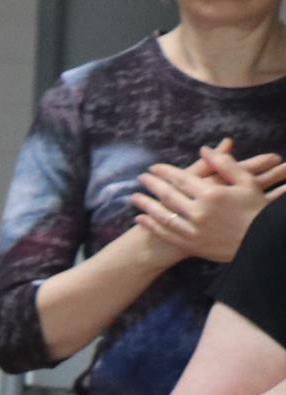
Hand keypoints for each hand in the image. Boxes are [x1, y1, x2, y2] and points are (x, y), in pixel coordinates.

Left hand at [134, 140, 285, 263]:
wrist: (261, 242)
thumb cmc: (255, 209)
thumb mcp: (245, 182)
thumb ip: (225, 164)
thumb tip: (205, 149)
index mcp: (212, 194)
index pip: (181, 179)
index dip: (165, 172)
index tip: (153, 168)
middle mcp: (199, 212)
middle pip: (168, 195)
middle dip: (152, 185)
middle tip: (140, 178)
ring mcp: (193, 230)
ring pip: (162, 215)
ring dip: (146, 205)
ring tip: (134, 197)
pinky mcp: (191, 245)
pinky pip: (166, 233)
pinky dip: (151, 225)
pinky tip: (140, 218)